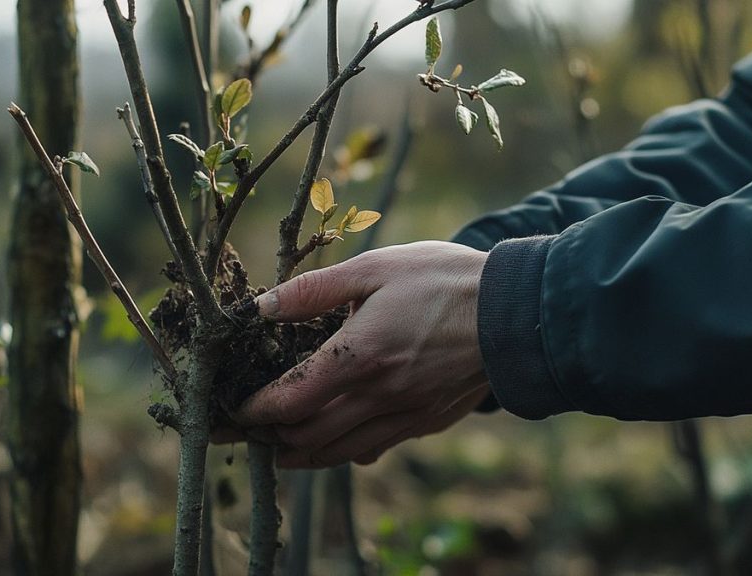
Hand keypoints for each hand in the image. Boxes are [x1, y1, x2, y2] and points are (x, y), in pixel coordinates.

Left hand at [235, 241, 489, 467]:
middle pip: (307, 438)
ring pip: (338, 453)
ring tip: (282, 445)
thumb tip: (261, 307)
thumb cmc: (445, 281)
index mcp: (360, 357)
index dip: (254, 411)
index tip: (235, 408)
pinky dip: (345, 449)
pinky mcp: (426, 423)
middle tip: (250, 429)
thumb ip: (315, 290)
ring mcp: (405, 416)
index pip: (290, 401)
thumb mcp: (376, 268)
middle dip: (270, 438)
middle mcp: (379, 397)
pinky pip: (375, 448)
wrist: (516, 313)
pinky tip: (338, 437)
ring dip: (302, 452)